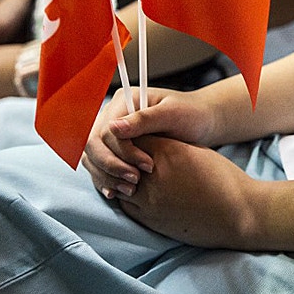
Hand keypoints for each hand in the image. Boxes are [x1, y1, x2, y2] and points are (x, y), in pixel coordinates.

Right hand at [81, 87, 220, 197]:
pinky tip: (117, 192)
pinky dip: (106, 180)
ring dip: (107, 176)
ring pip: (92, 157)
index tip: (148, 166)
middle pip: (93, 145)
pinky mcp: (115, 149)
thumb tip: (113, 127)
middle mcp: (113, 115)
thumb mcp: (173, 114)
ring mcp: (111, 134)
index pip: (106, 130)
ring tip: (131, 190)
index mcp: (124, 101)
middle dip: (112, 166)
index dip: (122, 152)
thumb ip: (144, 119)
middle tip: (136, 182)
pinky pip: (99, 166)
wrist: (201, 122)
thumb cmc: (191, 114)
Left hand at [116, 135, 258, 247]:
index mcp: (168, 152)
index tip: (132, 139)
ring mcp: (149, 199)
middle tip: (125, 156)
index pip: (132, 137)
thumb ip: (170, 146)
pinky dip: (126, 197)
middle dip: (121, 158)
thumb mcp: (196, 151)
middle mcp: (154, 174)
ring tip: (129, 175)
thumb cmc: (223, 179)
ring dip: (120, 179)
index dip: (130, 138)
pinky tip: (136, 193)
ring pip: (118, 183)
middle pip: (120, 160)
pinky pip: (125, 204)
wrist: (237, 213)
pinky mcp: (150, 219)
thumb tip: (151, 143)